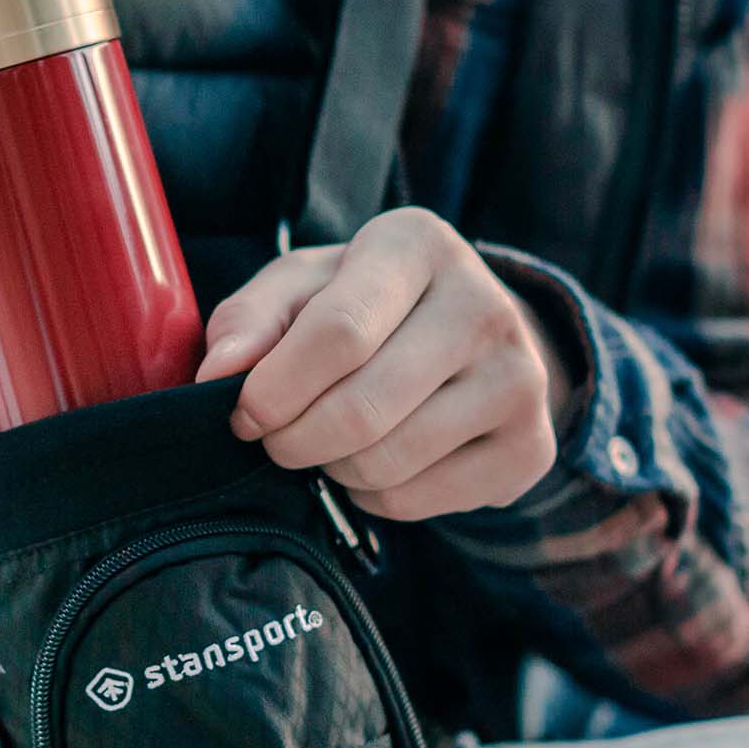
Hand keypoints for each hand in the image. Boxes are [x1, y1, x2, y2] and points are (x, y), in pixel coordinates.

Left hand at [196, 209, 574, 522]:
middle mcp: (484, 304)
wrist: (470, 337)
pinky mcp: (530, 445)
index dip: (275, 388)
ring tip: (328, 444)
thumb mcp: (301, 286)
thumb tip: (218, 373)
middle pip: (362, 408)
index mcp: (417, 246)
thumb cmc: (364, 305)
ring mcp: (520, 378)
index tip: (243, 412)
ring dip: (332, 469)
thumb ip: (250, 318)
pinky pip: (419, 502)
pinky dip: (373, 497)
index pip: (340, 331)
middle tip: (276, 439)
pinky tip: (376, 462)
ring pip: (389, 462)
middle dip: (294, 440)